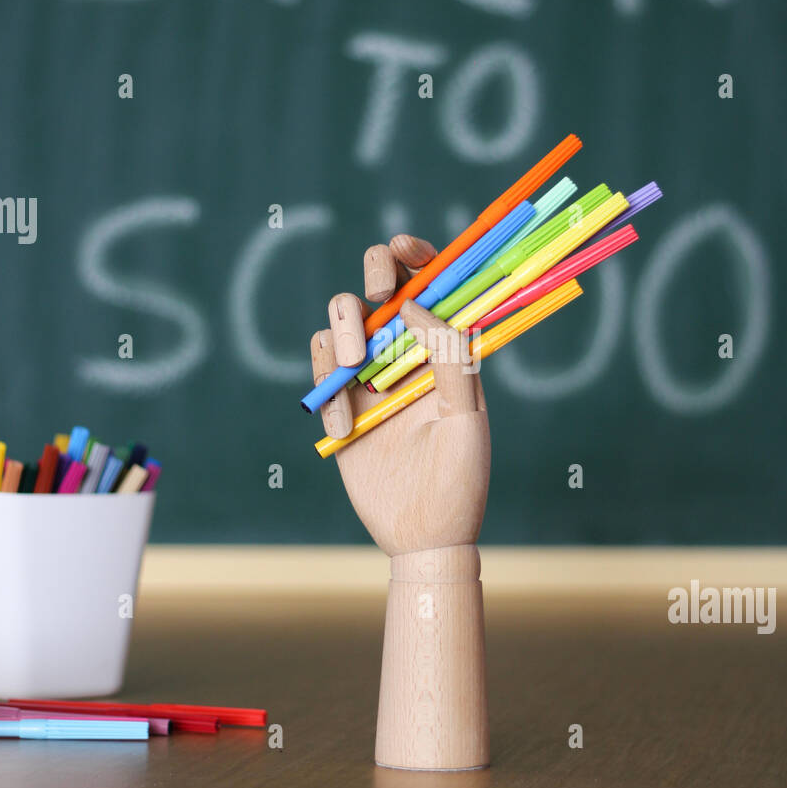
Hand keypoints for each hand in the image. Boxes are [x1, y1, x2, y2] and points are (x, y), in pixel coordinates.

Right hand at [310, 234, 490, 557]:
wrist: (423, 538)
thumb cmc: (460, 480)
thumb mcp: (466, 417)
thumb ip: (449, 357)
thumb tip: (416, 304)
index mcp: (446, 350)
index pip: (430, 285)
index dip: (416, 255)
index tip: (404, 249)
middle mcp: (407, 354)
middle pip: (378, 287)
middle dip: (371, 280)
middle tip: (376, 306)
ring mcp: (369, 376)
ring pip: (340, 321)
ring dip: (342, 334)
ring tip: (352, 372)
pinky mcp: (339, 403)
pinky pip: (319, 371)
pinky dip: (324, 390)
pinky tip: (342, 428)